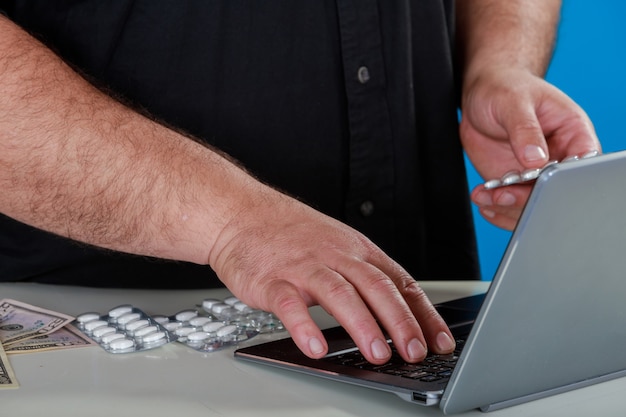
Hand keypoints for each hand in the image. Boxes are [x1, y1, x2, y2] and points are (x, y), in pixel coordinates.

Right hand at [207, 187, 455, 363]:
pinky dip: (304, 326)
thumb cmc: (293, 236)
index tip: (439, 342)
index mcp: (357, 249)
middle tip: (415, 352)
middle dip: (399, 321)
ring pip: (339, 293)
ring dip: (362, 325)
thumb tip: (399, 316)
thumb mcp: (338, 246)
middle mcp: (335, 255)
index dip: (423, 313)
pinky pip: (290, 304)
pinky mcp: (272, 280)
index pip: (399, 281)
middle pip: (375, 286)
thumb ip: (364, 278)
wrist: (243, 214)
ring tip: (377, 355)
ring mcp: (304, 267)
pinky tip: (316, 347)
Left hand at [460, 68, 600, 229]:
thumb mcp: (514, 101)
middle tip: (505, 193)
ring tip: (488, 196)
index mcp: (574, 134)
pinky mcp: (514, 183)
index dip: (564, 178)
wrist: (481, 93)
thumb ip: (525, 129)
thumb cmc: (505, 87)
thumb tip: (536, 159)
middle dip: (531, 198)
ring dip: (509, 206)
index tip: (537, 177)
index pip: (581, 164)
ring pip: (533, 203)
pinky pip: (510, 204)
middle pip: (557, 191)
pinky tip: (483, 201)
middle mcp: (559, 158)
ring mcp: (535, 174)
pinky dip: (496, 207)